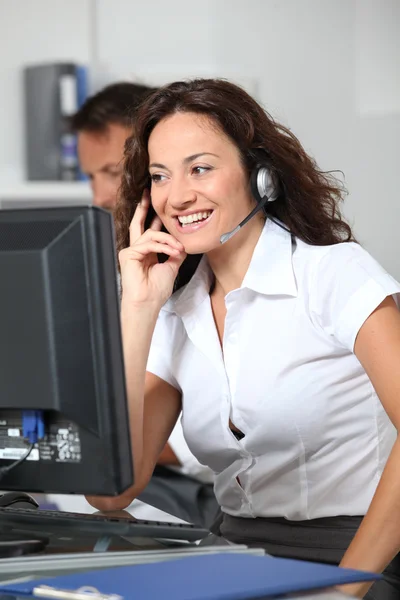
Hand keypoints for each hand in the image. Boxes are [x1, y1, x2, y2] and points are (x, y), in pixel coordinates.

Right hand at [119, 190, 185, 306]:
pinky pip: (148, 243)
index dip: (156, 220)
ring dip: (168, 240)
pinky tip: (172, 252)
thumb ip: (175, 252)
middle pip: (138, 224)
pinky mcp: (128, 254)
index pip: (150, 231)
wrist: (148, 302)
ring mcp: (130, 251)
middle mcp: (136, 250)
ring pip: (151, 234)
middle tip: (147, 193)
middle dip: (143, 208)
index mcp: (146, 253)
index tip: (163, 210)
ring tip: (178, 248)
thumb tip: (182, 242)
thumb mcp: (171, 266)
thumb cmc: (156, 290)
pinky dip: (162, 246)